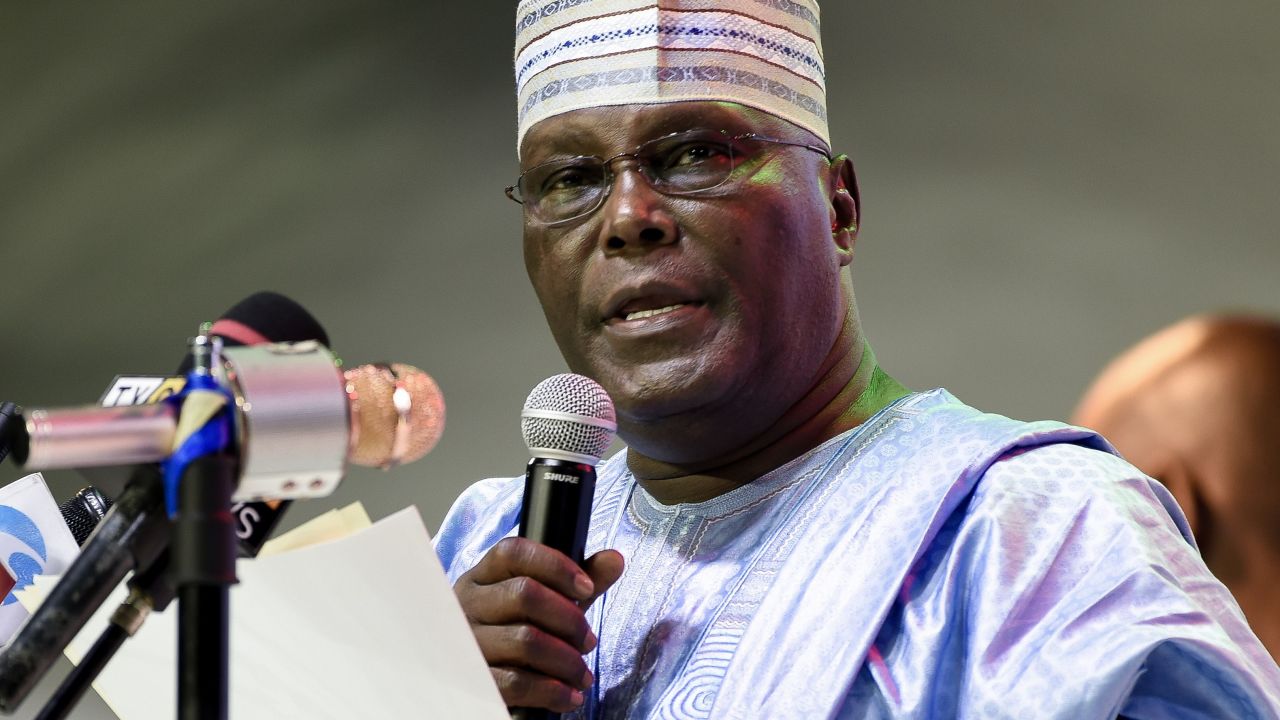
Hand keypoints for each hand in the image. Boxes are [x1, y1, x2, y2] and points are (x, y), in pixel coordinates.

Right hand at [454, 537, 624, 710]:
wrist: (485, 681)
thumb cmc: (519, 631)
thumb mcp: (549, 602)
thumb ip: (580, 580)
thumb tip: (614, 559)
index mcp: (484, 577)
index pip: (514, 552)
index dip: (555, 565)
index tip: (586, 588)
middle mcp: (469, 604)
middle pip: (524, 594)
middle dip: (569, 619)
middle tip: (588, 641)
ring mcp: (468, 642)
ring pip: (525, 640)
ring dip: (567, 660)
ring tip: (582, 674)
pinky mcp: (474, 680)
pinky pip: (517, 682)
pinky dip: (552, 691)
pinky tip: (569, 696)